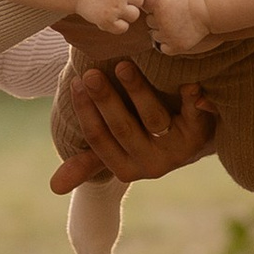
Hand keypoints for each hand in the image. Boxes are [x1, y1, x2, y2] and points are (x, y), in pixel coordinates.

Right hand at [48, 60, 220, 192]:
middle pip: (123, 128)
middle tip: (92, 72)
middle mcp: (151, 164)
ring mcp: (177, 150)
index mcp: (126, 168)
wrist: (192, 144)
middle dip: (105, 99)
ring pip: (154, 119)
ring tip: (124, 66)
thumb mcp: (116, 152)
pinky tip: (188, 84)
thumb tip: (53, 187)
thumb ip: (87, 164)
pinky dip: (192, 100)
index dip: (86, 112)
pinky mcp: (200, 135)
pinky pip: (195, 117)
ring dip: (138, 91)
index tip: (76, 83)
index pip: (99, 139)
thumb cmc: (144, 140)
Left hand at [143, 0, 211, 53]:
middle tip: (171, 14)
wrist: (207, 9)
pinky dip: (167, 43)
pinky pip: (163, 48)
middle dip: (157, 17)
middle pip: (149, 21)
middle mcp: (160, 21)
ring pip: (155, 35)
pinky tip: (175, 35)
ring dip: (161, 30)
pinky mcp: (176, 46)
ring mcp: (168, 35)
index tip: (166, 3)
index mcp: (158, 5)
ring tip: (174, 24)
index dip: (155, 4)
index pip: (146, 7)